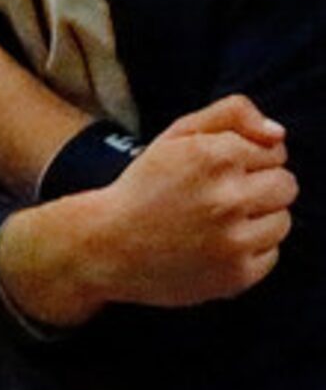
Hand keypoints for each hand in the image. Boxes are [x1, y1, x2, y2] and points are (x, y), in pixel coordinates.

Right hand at [77, 95, 293, 307]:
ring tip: (216, 224)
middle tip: (217, 198)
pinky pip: (272, 254)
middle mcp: (226, 198)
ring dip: (257, 220)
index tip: (215, 173)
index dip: (246, 160)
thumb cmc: (144, 188)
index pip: (274, 151)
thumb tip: (278, 133)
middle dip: (258, 188)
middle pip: (286, 184)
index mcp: (213, 156)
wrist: (103, 247)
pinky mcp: (236, 275)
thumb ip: (231, 114)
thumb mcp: (176, 136)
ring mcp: (233, 241)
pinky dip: (249, 251)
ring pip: (283, 220)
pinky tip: (216, 247)